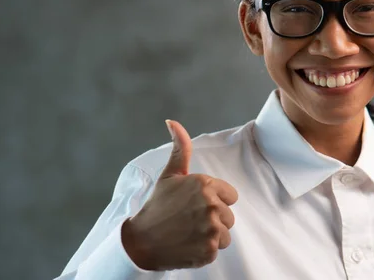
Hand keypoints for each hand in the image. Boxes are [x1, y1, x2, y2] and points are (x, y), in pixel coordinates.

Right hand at [122, 120, 238, 270]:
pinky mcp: (210, 249)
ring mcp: (211, 228)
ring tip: (190, 233)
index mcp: (205, 184)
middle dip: (213, 220)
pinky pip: (218, 249)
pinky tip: (189, 245)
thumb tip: (172, 122)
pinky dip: (205, 251)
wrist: (142, 241)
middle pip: (229, 216)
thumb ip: (180, 149)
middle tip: (189, 221)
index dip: (215, 201)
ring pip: (226, 234)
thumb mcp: (169, 175)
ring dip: (211, 236)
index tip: (195, 206)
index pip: (231, 196)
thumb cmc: (157, 207)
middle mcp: (211, 205)